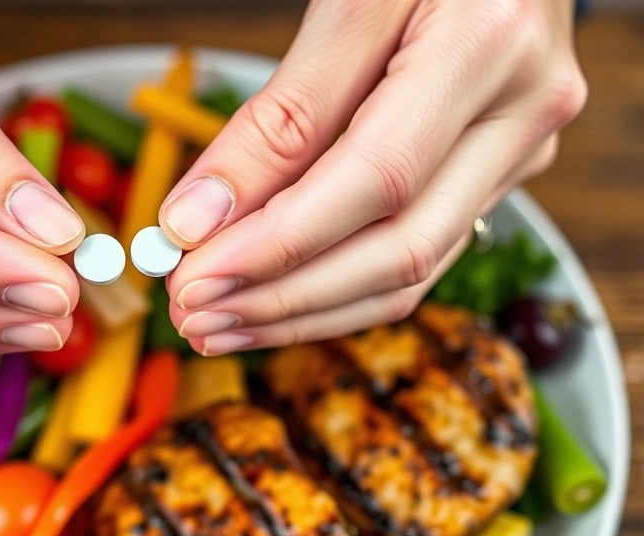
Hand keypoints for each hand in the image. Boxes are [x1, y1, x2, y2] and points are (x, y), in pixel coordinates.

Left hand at [160, 0, 585, 354]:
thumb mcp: (347, 1)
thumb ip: (279, 115)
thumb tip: (199, 218)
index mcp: (487, 46)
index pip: (374, 180)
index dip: (276, 245)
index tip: (193, 277)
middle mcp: (521, 112)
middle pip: (397, 249)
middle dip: (282, 298)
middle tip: (193, 315)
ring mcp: (516, 149)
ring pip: (410, 271)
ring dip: (302, 310)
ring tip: (217, 323)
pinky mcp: (494, 171)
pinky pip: (415, 252)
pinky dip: (336, 288)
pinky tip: (272, 300)